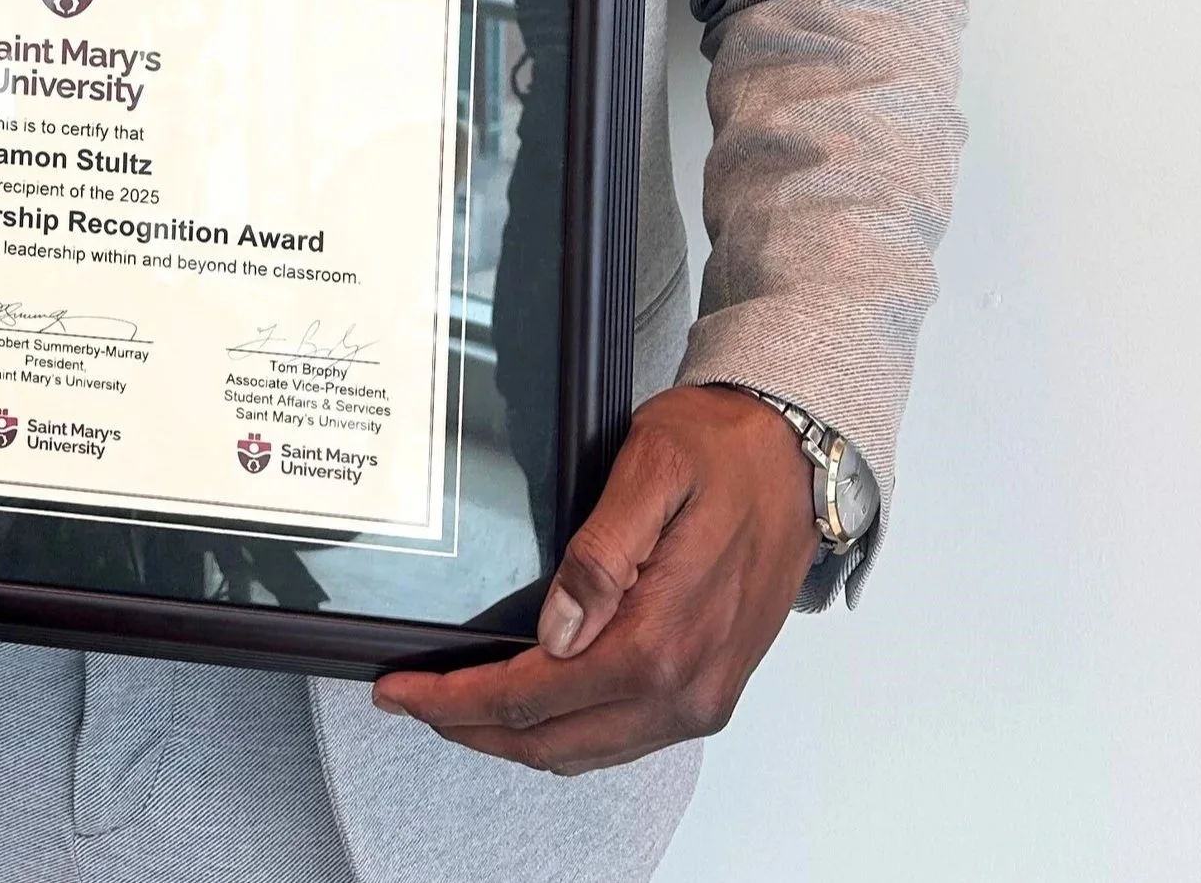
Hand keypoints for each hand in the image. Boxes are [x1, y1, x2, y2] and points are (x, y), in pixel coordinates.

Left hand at [373, 385, 818, 772]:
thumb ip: (601, 552)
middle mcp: (685, 688)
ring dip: (515, 737)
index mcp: (662, 640)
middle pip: (551, 741)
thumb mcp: (653, 469)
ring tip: (458, 705)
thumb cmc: (725, 450)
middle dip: (470, 727)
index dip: (458, 700)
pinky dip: (565, 731)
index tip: (401, 689)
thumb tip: (555, 630)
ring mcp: (701, 698)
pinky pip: (622, 737)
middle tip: (410, 700)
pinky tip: (534, 702)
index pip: (533, 697)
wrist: (799, 457)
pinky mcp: (710, 690)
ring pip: (584, 751)